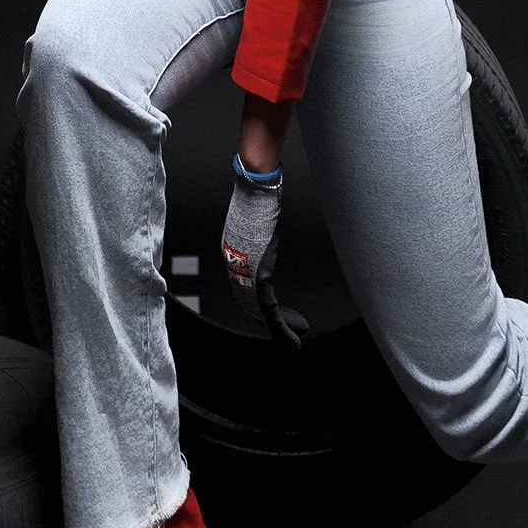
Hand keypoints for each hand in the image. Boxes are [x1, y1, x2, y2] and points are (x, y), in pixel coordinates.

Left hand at [221, 157, 303, 348]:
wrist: (256, 189)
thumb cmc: (257, 196)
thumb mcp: (256, 219)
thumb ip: (258, 231)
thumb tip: (265, 226)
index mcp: (232, 255)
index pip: (240, 290)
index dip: (255, 307)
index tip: (271, 315)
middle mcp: (234, 266)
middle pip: (247, 305)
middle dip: (266, 322)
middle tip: (285, 334)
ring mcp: (244, 272)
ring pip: (258, 312)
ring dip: (278, 329)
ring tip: (295, 338)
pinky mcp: (258, 274)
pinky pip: (268, 310)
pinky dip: (282, 327)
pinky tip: (294, 334)